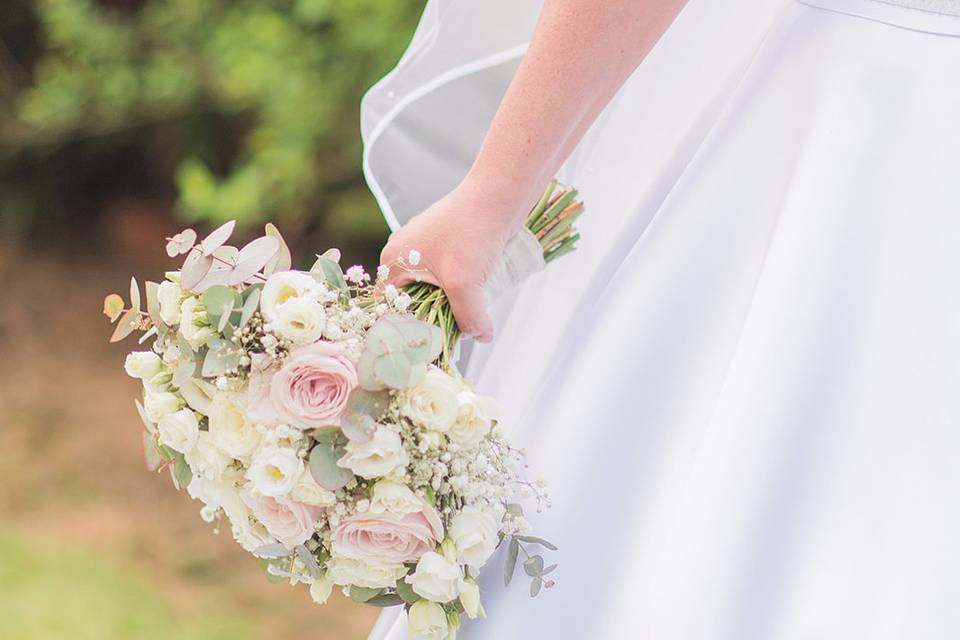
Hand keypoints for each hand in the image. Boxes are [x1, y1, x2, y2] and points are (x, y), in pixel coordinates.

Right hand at [380, 181, 528, 342]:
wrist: (499, 195)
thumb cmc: (472, 233)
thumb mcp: (465, 284)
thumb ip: (469, 318)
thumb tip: (480, 336)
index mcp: (393, 260)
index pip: (388, 306)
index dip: (404, 328)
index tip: (423, 348)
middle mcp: (403, 253)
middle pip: (411, 300)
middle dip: (431, 318)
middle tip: (450, 339)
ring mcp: (425, 247)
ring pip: (433, 289)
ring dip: (449, 304)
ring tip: (467, 318)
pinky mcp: (447, 244)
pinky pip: (448, 276)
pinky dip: (460, 289)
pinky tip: (477, 296)